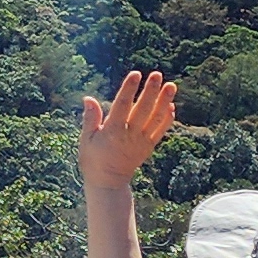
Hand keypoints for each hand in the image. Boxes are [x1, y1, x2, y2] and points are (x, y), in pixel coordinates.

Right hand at [76, 71, 177, 191]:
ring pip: (156, 118)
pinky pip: (160, 131)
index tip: (135, 74)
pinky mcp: (148, 147)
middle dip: (151, 91)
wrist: (108, 182)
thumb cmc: (93, 159)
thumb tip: (88, 98)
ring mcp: (142, 141)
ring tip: (171, 86)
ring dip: (164, 101)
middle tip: (157, 75)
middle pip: (143, 109)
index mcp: (113, 131)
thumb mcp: (86, 139)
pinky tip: (171, 105)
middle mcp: (130, 135)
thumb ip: (90, 118)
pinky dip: (167, 118)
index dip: (129, 89)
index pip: (122, 106)